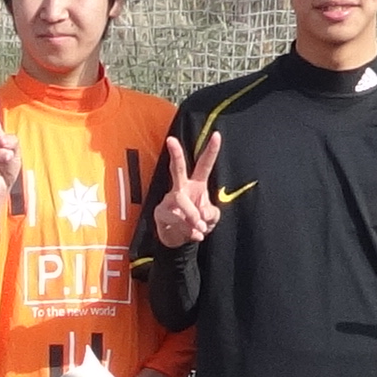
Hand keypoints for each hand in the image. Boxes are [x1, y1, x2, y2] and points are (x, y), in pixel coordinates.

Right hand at [150, 132, 226, 248]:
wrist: (180, 242)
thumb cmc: (197, 225)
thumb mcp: (212, 220)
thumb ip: (212, 214)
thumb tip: (201, 214)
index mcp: (197, 184)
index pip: (204, 165)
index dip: (211, 150)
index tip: (216, 134)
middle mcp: (182, 188)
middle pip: (177, 168)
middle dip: (175, 154)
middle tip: (171, 139)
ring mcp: (169, 199)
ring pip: (179, 198)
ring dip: (192, 214)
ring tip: (201, 228)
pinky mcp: (160, 212)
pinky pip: (174, 217)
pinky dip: (187, 228)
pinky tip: (194, 234)